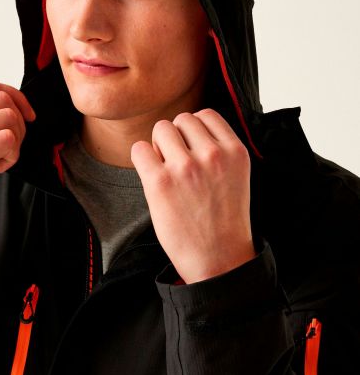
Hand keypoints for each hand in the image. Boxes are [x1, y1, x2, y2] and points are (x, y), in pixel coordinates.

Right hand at [0, 80, 35, 247]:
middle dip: (19, 123)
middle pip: (3, 99)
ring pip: (9, 118)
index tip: (27, 117)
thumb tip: (12, 108)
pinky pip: (8, 140)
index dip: (17, 98)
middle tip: (11, 147)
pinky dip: (12, 156)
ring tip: (1, 160)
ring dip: (16, 142)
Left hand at [131, 109, 254, 282]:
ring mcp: (185, 167)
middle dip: (176, 137)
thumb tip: (186, 127)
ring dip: (159, 146)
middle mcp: (212, 154)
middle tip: (178, 163)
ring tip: (166, 170)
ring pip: (160, 129)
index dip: (194, 130)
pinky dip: (142, 158)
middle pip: (181, 119)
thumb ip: (218, 149)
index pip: (206, 115)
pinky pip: (139, 149)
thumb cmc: (224, 220)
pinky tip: (152, 176)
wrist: (218, 259)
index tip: (192, 149)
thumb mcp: (236, 176)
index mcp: (235, 151)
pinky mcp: (160, 182)